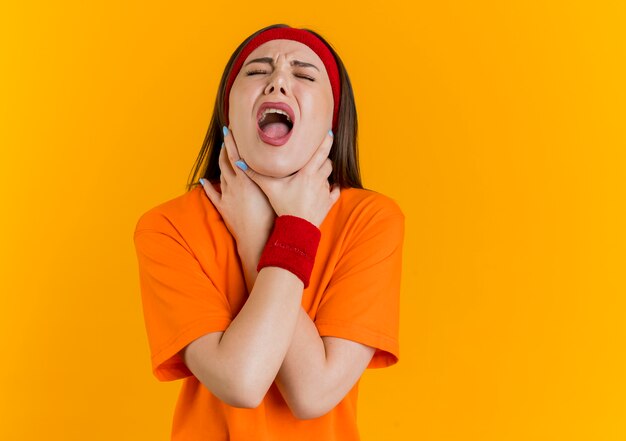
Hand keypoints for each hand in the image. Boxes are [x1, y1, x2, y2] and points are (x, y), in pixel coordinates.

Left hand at [200, 127, 275, 265]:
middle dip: (226, 147)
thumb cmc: (271, 217)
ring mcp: (227, 196)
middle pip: (226, 161)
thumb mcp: (275, 192)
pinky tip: (203, 180)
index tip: (230, 129)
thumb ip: (276, 176)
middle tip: (226, 136)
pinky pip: (212, 194)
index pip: (236, 155)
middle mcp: (234, 185)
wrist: (257, 239)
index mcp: (247, 180)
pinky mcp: (223, 208)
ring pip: (221, 174)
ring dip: (220, 161)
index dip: (233, 141)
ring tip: (222, 151)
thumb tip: (284, 162)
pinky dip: (207, 186)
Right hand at [236, 130, 340, 227]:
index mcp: (307, 173)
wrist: (297, 228)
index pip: (321, 152)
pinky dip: (333, 188)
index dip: (326, 141)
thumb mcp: (270, 189)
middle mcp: (319, 180)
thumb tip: (240, 162)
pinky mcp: (329, 202)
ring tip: (315, 174)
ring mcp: (326, 191)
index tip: (329, 132)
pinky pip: (335, 192)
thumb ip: (256, 174)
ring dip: (324, 173)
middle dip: (323, 159)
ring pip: (330, 176)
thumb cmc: (284, 206)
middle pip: (327, 162)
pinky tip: (328, 187)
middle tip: (315, 157)